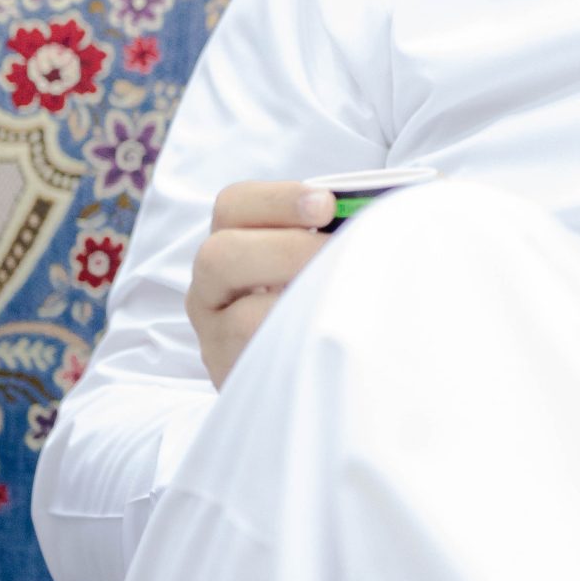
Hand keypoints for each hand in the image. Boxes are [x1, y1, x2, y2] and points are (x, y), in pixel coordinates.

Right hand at [187, 180, 337, 389]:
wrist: (305, 380)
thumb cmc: (318, 297)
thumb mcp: (312, 259)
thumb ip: (330, 233)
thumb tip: (366, 213)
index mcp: (231, 244)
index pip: (234, 206)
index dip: (278, 200)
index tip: (326, 205)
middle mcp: (212, 288)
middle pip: (220, 255)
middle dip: (286, 248)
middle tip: (335, 252)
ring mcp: (216, 336)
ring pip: (239, 319)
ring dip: (295, 303)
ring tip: (340, 297)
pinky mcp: (233, 377)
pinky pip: (260, 362)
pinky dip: (298, 344)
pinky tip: (329, 335)